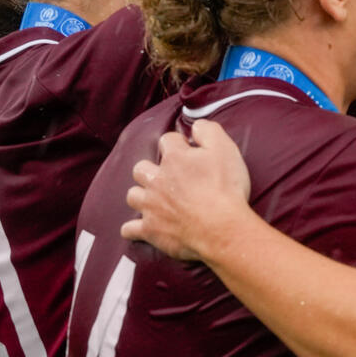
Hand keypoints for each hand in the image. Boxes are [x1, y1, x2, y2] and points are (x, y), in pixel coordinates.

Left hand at [123, 120, 253, 260]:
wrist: (221, 228)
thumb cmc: (225, 188)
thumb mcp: (225, 148)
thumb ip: (208, 131)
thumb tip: (196, 126)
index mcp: (174, 158)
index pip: (168, 140)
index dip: (180, 144)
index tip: (190, 151)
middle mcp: (156, 180)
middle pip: (141, 168)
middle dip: (151, 169)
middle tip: (168, 176)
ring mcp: (151, 206)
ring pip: (133, 195)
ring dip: (141, 195)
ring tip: (154, 199)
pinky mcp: (150, 230)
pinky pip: (130, 229)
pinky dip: (133, 228)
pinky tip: (140, 228)